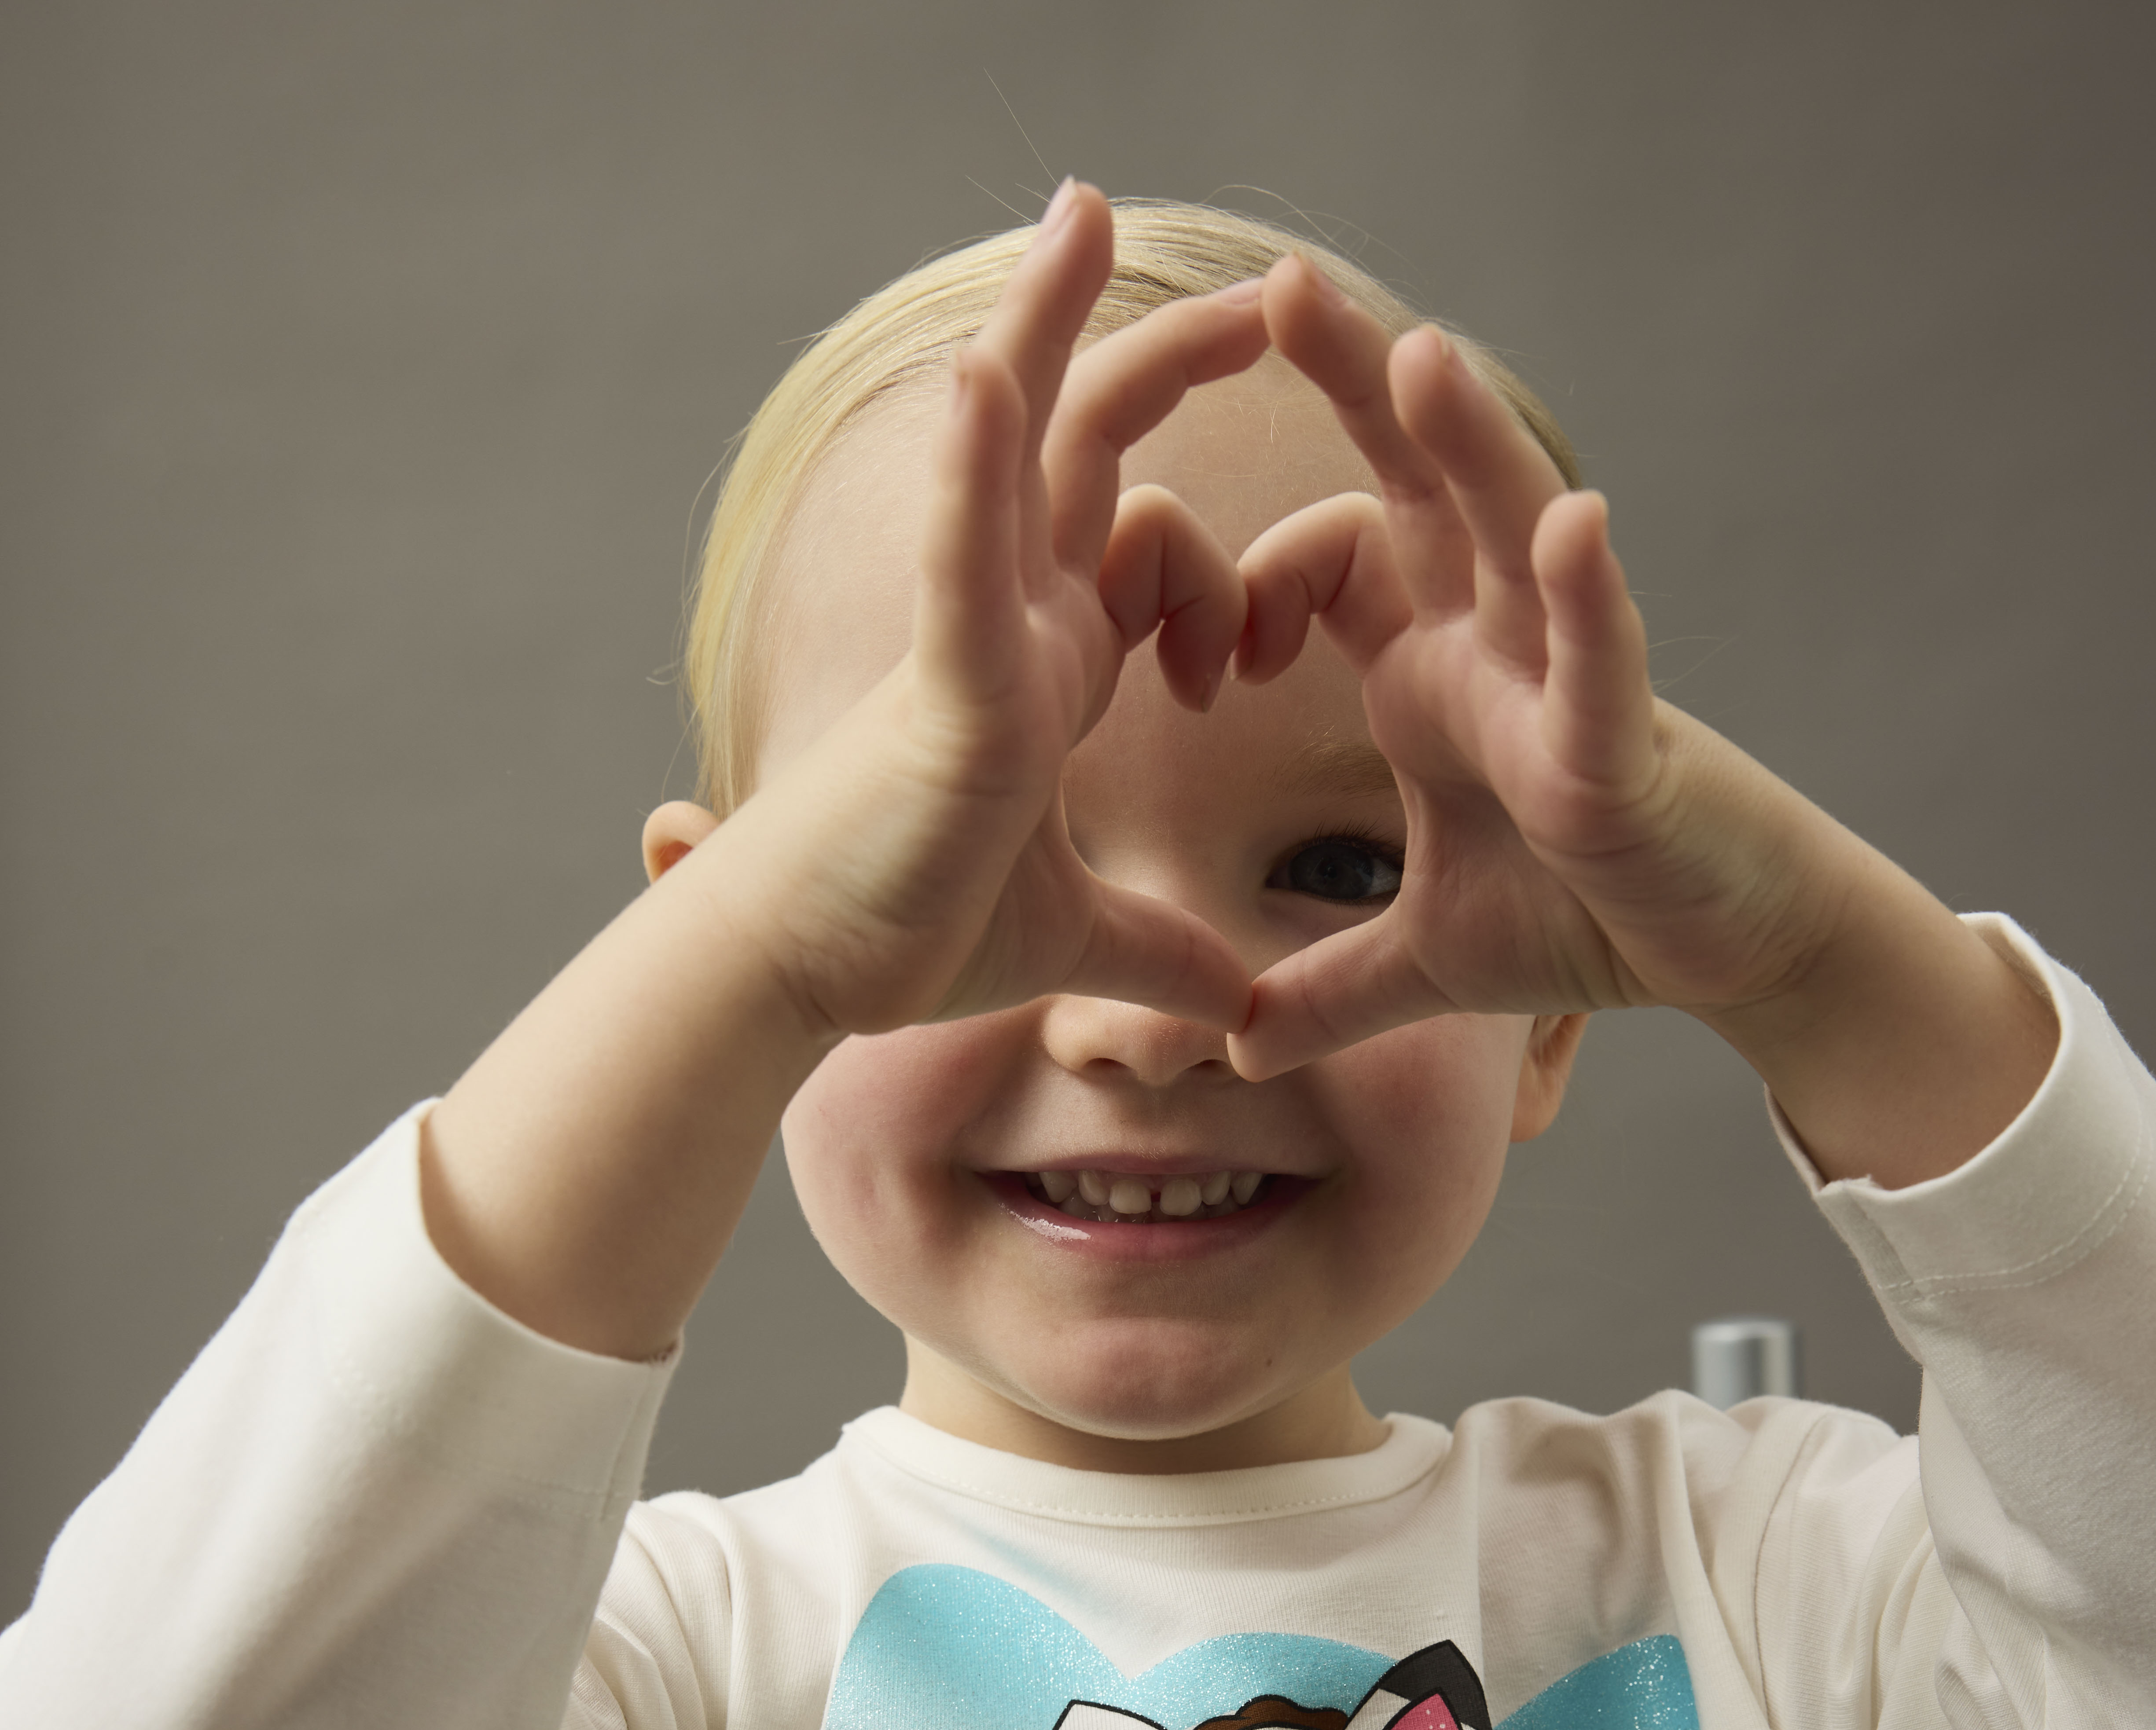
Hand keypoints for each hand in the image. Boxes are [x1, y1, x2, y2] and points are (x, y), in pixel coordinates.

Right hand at [720, 180, 1267, 1044]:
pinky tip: (985, 374)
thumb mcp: (1078, 940)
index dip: (1220, 570)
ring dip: (1045, 320)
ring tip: (1087, 212)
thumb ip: (1160, 956)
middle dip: (1167, 354)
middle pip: (1086, 442)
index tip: (1251, 654)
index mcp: (1046, 667)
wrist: (813, 973)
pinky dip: (971, 467)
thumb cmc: (911, 934)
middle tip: (1257, 287)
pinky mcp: (949, 689)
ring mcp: (974, 638)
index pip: (1149, 543)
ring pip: (1015, 444)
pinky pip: (961, 556)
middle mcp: (1010, 623)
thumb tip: (1234, 1008)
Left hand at [1227, 256, 1851, 1078]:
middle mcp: (1492, 646)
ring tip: (1419, 356)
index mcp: (1430, 674)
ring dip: (1470, 444)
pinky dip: (1587, 592)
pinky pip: (1602, 651)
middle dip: (1357, 384)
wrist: (1713, 953)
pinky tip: (1575, 522)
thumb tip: (1233, 1039)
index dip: (1250, 585)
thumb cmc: (1584, 919)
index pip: (1328, 565)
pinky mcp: (1625, 739)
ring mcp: (1564, 678)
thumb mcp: (1422, 965)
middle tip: (1280, 285)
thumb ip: (1323, 992)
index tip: (1198, 657)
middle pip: (1418, 486)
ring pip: (1513, 533)